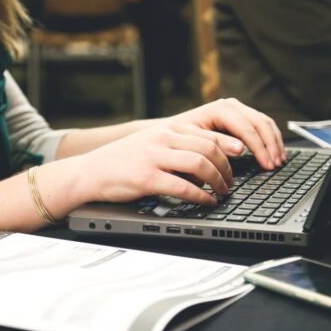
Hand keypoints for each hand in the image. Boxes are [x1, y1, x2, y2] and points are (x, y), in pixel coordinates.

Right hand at [76, 124, 233, 204]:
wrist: (90, 172)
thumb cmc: (123, 161)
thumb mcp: (151, 144)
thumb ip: (177, 147)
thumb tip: (208, 162)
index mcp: (166, 129)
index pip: (207, 135)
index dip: (228, 149)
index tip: (239, 160)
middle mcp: (162, 139)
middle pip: (208, 149)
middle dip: (226, 168)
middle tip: (231, 182)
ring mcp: (154, 157)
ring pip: (200, 165)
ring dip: (217, 181)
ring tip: (222, 192)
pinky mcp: (147, 178)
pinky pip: (183, 187)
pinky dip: (201, 196)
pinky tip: (207, 201)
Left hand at [168, 98, 285, 169]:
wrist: (169, 131)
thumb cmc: (178, 138)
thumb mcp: (194, 142)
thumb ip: (216, 144)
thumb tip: (240, 149)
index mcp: (220, 109)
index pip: (247, 128)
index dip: (260, 148)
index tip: (267, 164)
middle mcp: (230, 106)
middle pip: (260, 123)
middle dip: (270, 145)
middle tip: (276, 165)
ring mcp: (237, 109)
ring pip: (264, 123)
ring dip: (274, 142)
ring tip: (279, 161)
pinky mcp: (240, 117)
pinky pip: (262, 125)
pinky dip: (270, 139)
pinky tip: (274, 152)